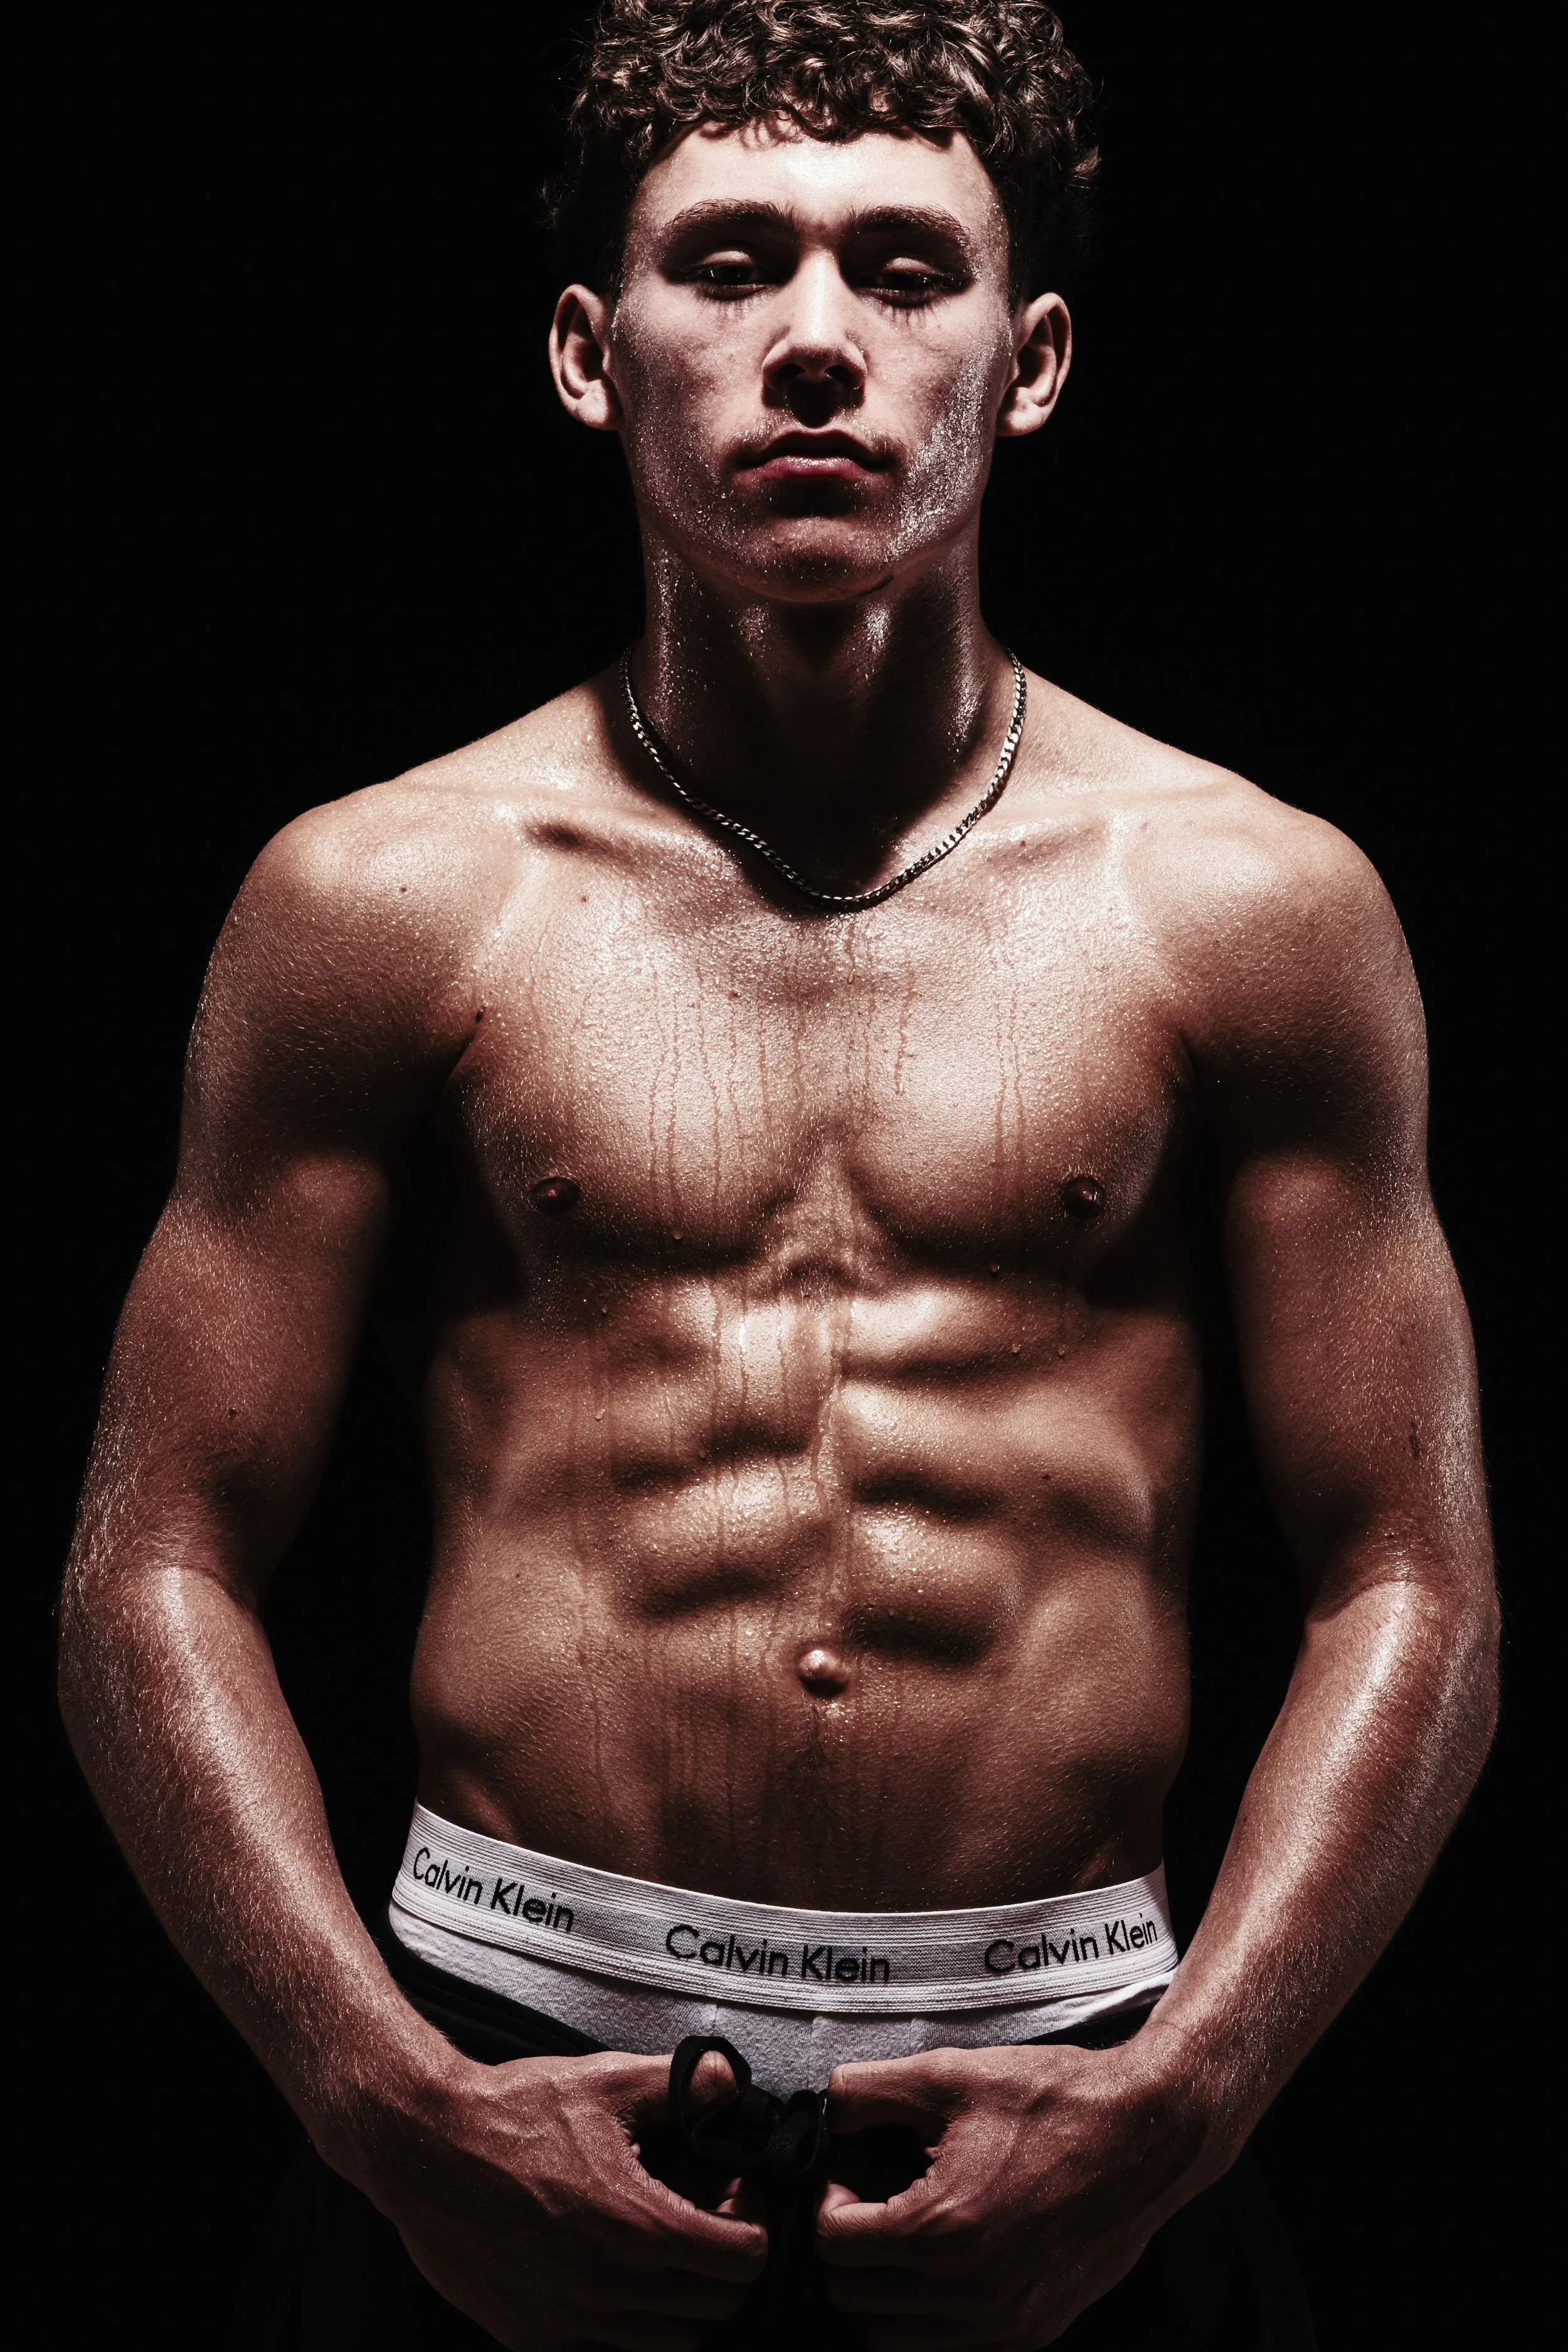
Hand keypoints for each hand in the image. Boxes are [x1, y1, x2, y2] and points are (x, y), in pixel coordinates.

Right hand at [335, 2041, 766, 2349]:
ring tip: (653, 2248)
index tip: (726, 2195)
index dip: (749, 2223)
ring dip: (678, 2300)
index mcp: (640, 2224)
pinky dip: (623, 2325)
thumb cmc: (514, 2111)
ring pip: (670, 2343)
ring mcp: (571, 2320)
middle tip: (697, 2218)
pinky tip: (605, 2272)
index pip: (744, 2260)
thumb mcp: (606, 2081)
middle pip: (717, 2306)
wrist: (425, 2148)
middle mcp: (612, 2285)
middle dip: (721, 2263)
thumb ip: (680, 2084)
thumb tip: (728, 2082)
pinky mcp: (532, 2337)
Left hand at [817, 2039, 1213, 2347]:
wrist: (1146, 2136)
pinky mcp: (1032, 2331)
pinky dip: (930, 2314)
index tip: (854, 2171)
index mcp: (942, 2227)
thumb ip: (867, 2091)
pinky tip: (950, 2257)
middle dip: (851, 2244)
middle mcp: (969, 2291)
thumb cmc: (1055, 2102)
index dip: (831, 2198)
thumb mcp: (950, 2075)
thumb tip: (825, 2109)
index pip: (834, 2244)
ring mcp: (1003, 2321)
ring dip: (885, 2289)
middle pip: (854, 2297)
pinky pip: (947, 2347)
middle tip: (876, 2198)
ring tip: (910, 2230)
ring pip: (893, 2339)